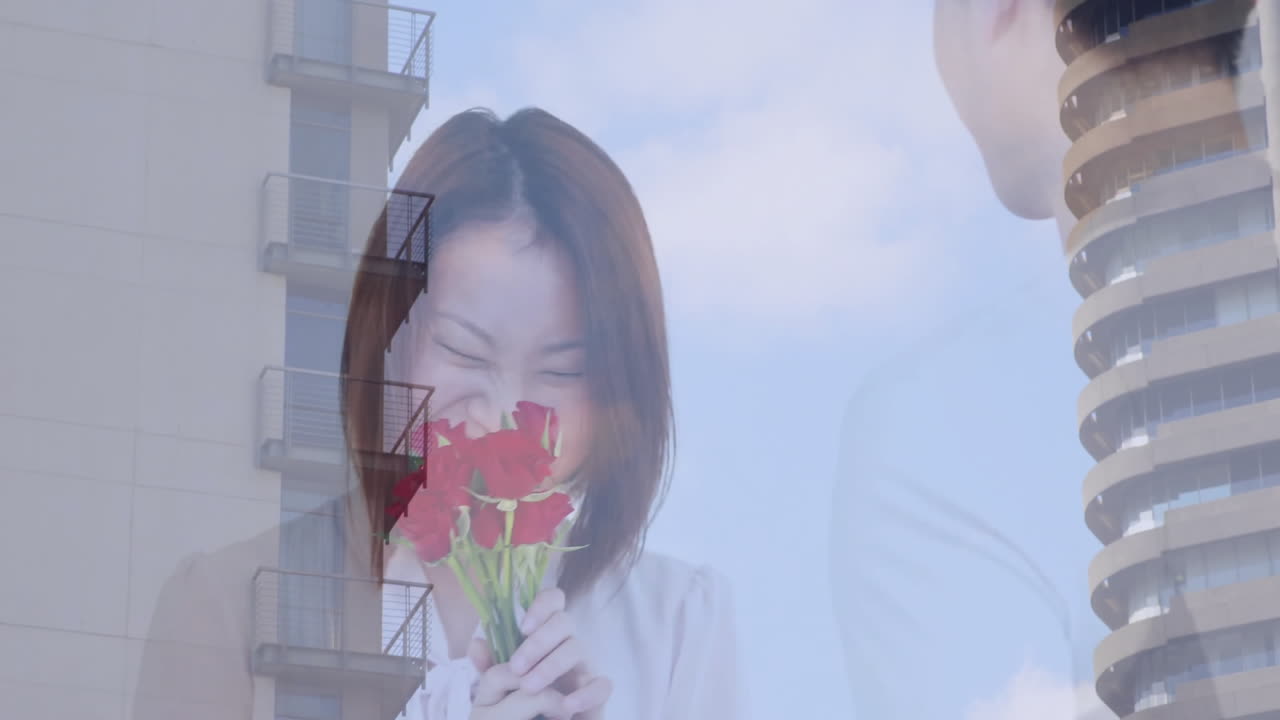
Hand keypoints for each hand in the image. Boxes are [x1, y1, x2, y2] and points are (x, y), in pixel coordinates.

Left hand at [468, 588, 611, 719]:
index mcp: (547, 635)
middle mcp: (568, 645)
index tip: (523, 627)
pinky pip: (603, 685)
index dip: (542, 605)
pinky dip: (586, 693)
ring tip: (529, 688)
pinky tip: (566, 705)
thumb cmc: (523, 702)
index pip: (554, 602)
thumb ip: (490, 666)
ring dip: (551, 665)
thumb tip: (476, 644)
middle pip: (565, 620)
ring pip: (578, 648)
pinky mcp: (598, 693)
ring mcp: (585, 666)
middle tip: (516, 667)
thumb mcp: (501, 685)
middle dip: (539, 642)